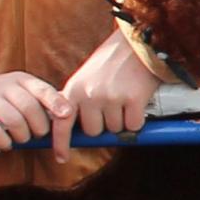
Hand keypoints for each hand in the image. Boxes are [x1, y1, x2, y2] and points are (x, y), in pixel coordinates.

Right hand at [0, 71, 66, 146]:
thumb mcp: (18, 93)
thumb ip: (39, 101)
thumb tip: (68, 116)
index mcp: (20, 81)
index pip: (43, 89)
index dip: (57, 103)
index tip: (67, 115)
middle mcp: (5, 86)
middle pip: (30, 108)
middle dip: (38, 127)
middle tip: (37, 135)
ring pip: (13, 120)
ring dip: (22, 135)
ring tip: (20, 139)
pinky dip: (3, 141)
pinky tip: (5, 144)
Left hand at [55, 27, 164, 141]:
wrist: (138, 41)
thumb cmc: (112, 61)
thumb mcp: (86, 77)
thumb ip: (78, 101)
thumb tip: (77, 131)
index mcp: (74, 89)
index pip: (61, 123)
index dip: (61, 143)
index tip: (61, 158)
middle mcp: (90, 95)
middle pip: (94, 132)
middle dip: (104, 124)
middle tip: (112, 104)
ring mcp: (111, 98)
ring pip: (115, 130)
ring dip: (122, 119)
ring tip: (125, 97)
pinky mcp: (133, 99)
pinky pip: (134, 125)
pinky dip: (137, 118)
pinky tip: (137, 100)